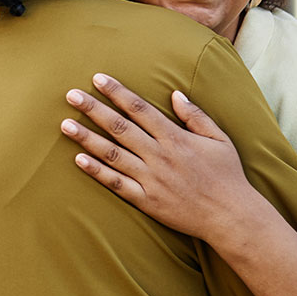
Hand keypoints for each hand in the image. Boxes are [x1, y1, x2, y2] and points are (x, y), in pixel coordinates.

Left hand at [58, 73, 258, 247]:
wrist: (231, 216)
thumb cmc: (227, 175)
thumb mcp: (219, 139)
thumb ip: (196, 115)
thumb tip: (175, 94)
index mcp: (175, 138)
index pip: (140, 109)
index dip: (117, 92)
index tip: (98, 79)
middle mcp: (159, 155)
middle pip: (119, 127)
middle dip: (94, 109)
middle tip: (71, 95)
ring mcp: (150, 179)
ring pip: (112, 154)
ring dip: (87, 138)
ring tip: (65, 124)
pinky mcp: (146, 200)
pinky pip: (116, 183)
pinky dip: (96, 171)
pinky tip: (78, 159)